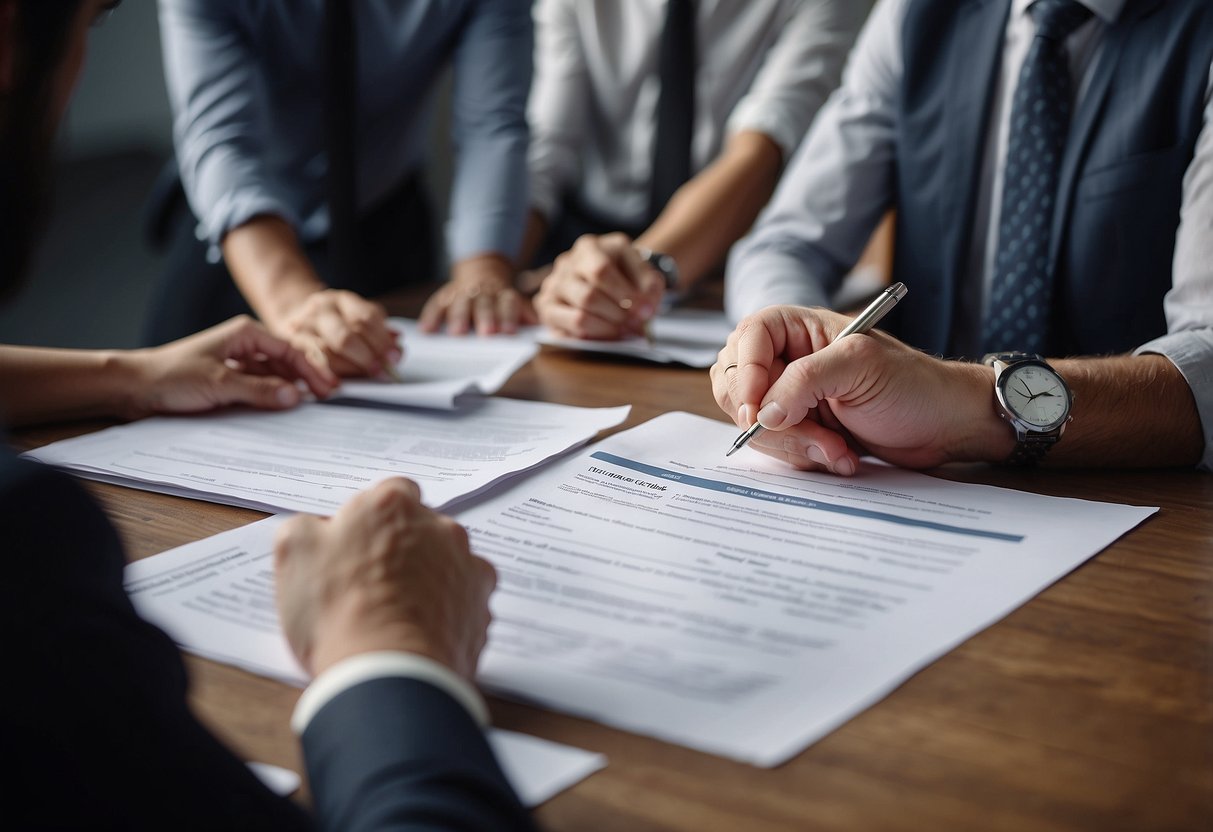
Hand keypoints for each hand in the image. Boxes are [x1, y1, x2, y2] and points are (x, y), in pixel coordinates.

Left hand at [127, 315, 337, 417]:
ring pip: (275, 374)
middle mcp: (245, 344)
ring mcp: (238, 362)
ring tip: (312, 404)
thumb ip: (259, 390)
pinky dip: (274, 395)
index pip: (290, 349)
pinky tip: (284, 407)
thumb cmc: (171, 376)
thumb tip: (295, 397)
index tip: (328, 388)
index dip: (312, 369)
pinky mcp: (229, 379)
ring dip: (291, 387)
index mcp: (245, 333)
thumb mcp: (219, 384)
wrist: (134, 387)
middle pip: (286, 360)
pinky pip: (260, 386)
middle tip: (329, 397)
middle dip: (308, 377)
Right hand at [274, 478, 497, 679]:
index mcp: (392, 505)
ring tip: (399, 614)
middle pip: (424, 529)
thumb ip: (308, 526)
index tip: (360, 544)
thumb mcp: (293, 553)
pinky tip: (423, 632)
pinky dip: (449, 612)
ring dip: (430, 579)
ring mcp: (467, 566)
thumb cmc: (336, 611)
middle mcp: (439, 527)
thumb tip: (320, 528)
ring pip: (449, 563)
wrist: (386, 674)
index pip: (391, 494)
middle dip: (405, 548)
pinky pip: (466, 601)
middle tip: (374, 584)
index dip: (374, 520)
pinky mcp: (482, 606)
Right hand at [275, 289, 400, 378]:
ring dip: (349, 369)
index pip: (365, 318)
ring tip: (364, 377)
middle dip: (367, 357)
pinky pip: (311, 364)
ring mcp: (302, 327)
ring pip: (327, 352)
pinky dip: (327, 375)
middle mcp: (320, 310)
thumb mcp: (357, 318)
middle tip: (382, 370)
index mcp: (342, 301)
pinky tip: (338, 384)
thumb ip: (378, 331)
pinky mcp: (291, 346)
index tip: (395, 357)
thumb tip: (397, 344)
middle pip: (345, 336)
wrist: (294, 316)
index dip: (382, 340)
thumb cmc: (334, 323)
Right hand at [419, 253, 535, 335]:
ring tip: (456, 333)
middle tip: (486, 333)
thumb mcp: (517, 302)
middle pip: (484, 304)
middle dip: (485, 318)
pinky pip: (436, 304)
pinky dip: (431, 316)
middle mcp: (482, 292)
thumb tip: (539, 326)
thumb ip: (527, 314)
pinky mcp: (445, 296)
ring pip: (460, 303)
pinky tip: (427, 330)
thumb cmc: (501, 299)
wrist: (483, 272)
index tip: (508, 331)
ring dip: (458, 317)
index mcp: (503, 294)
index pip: (508, 303)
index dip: (508, 316)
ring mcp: (462, 293)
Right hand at [534, 233, 666, 339]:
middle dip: (618, 316)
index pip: (601, 271)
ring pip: (580, 317)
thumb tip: (644, 311)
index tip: (646, 312)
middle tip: (636, 325)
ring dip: (608, 329)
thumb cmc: (627, 276)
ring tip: (624, 330)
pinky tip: (608, 334)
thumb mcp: (644, 273)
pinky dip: (594, 337)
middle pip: (589, 296)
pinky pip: (569, 331)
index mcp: (590, 247)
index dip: (625, 296)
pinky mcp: (547, 309)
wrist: (611, 279)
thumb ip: (650, 287)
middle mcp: (567, 264)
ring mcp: (553, 286)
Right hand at [712, 306, 1006, 473]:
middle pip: (740, 386)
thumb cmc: (914, 385)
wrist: (946, 427)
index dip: (746, 375)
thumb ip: (804, 381)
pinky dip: (805, 459)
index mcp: (799, 328)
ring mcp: (791, 397)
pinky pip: (777, 447)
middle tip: (815, 436)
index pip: (748, 339)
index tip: (758, 412)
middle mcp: (788, 359)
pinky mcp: (800, 429)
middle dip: (773, 422)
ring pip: (755, 424)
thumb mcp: (859, 368)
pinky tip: (840, 456)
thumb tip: (762, 411)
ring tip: (837, 448)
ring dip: (794, 445)